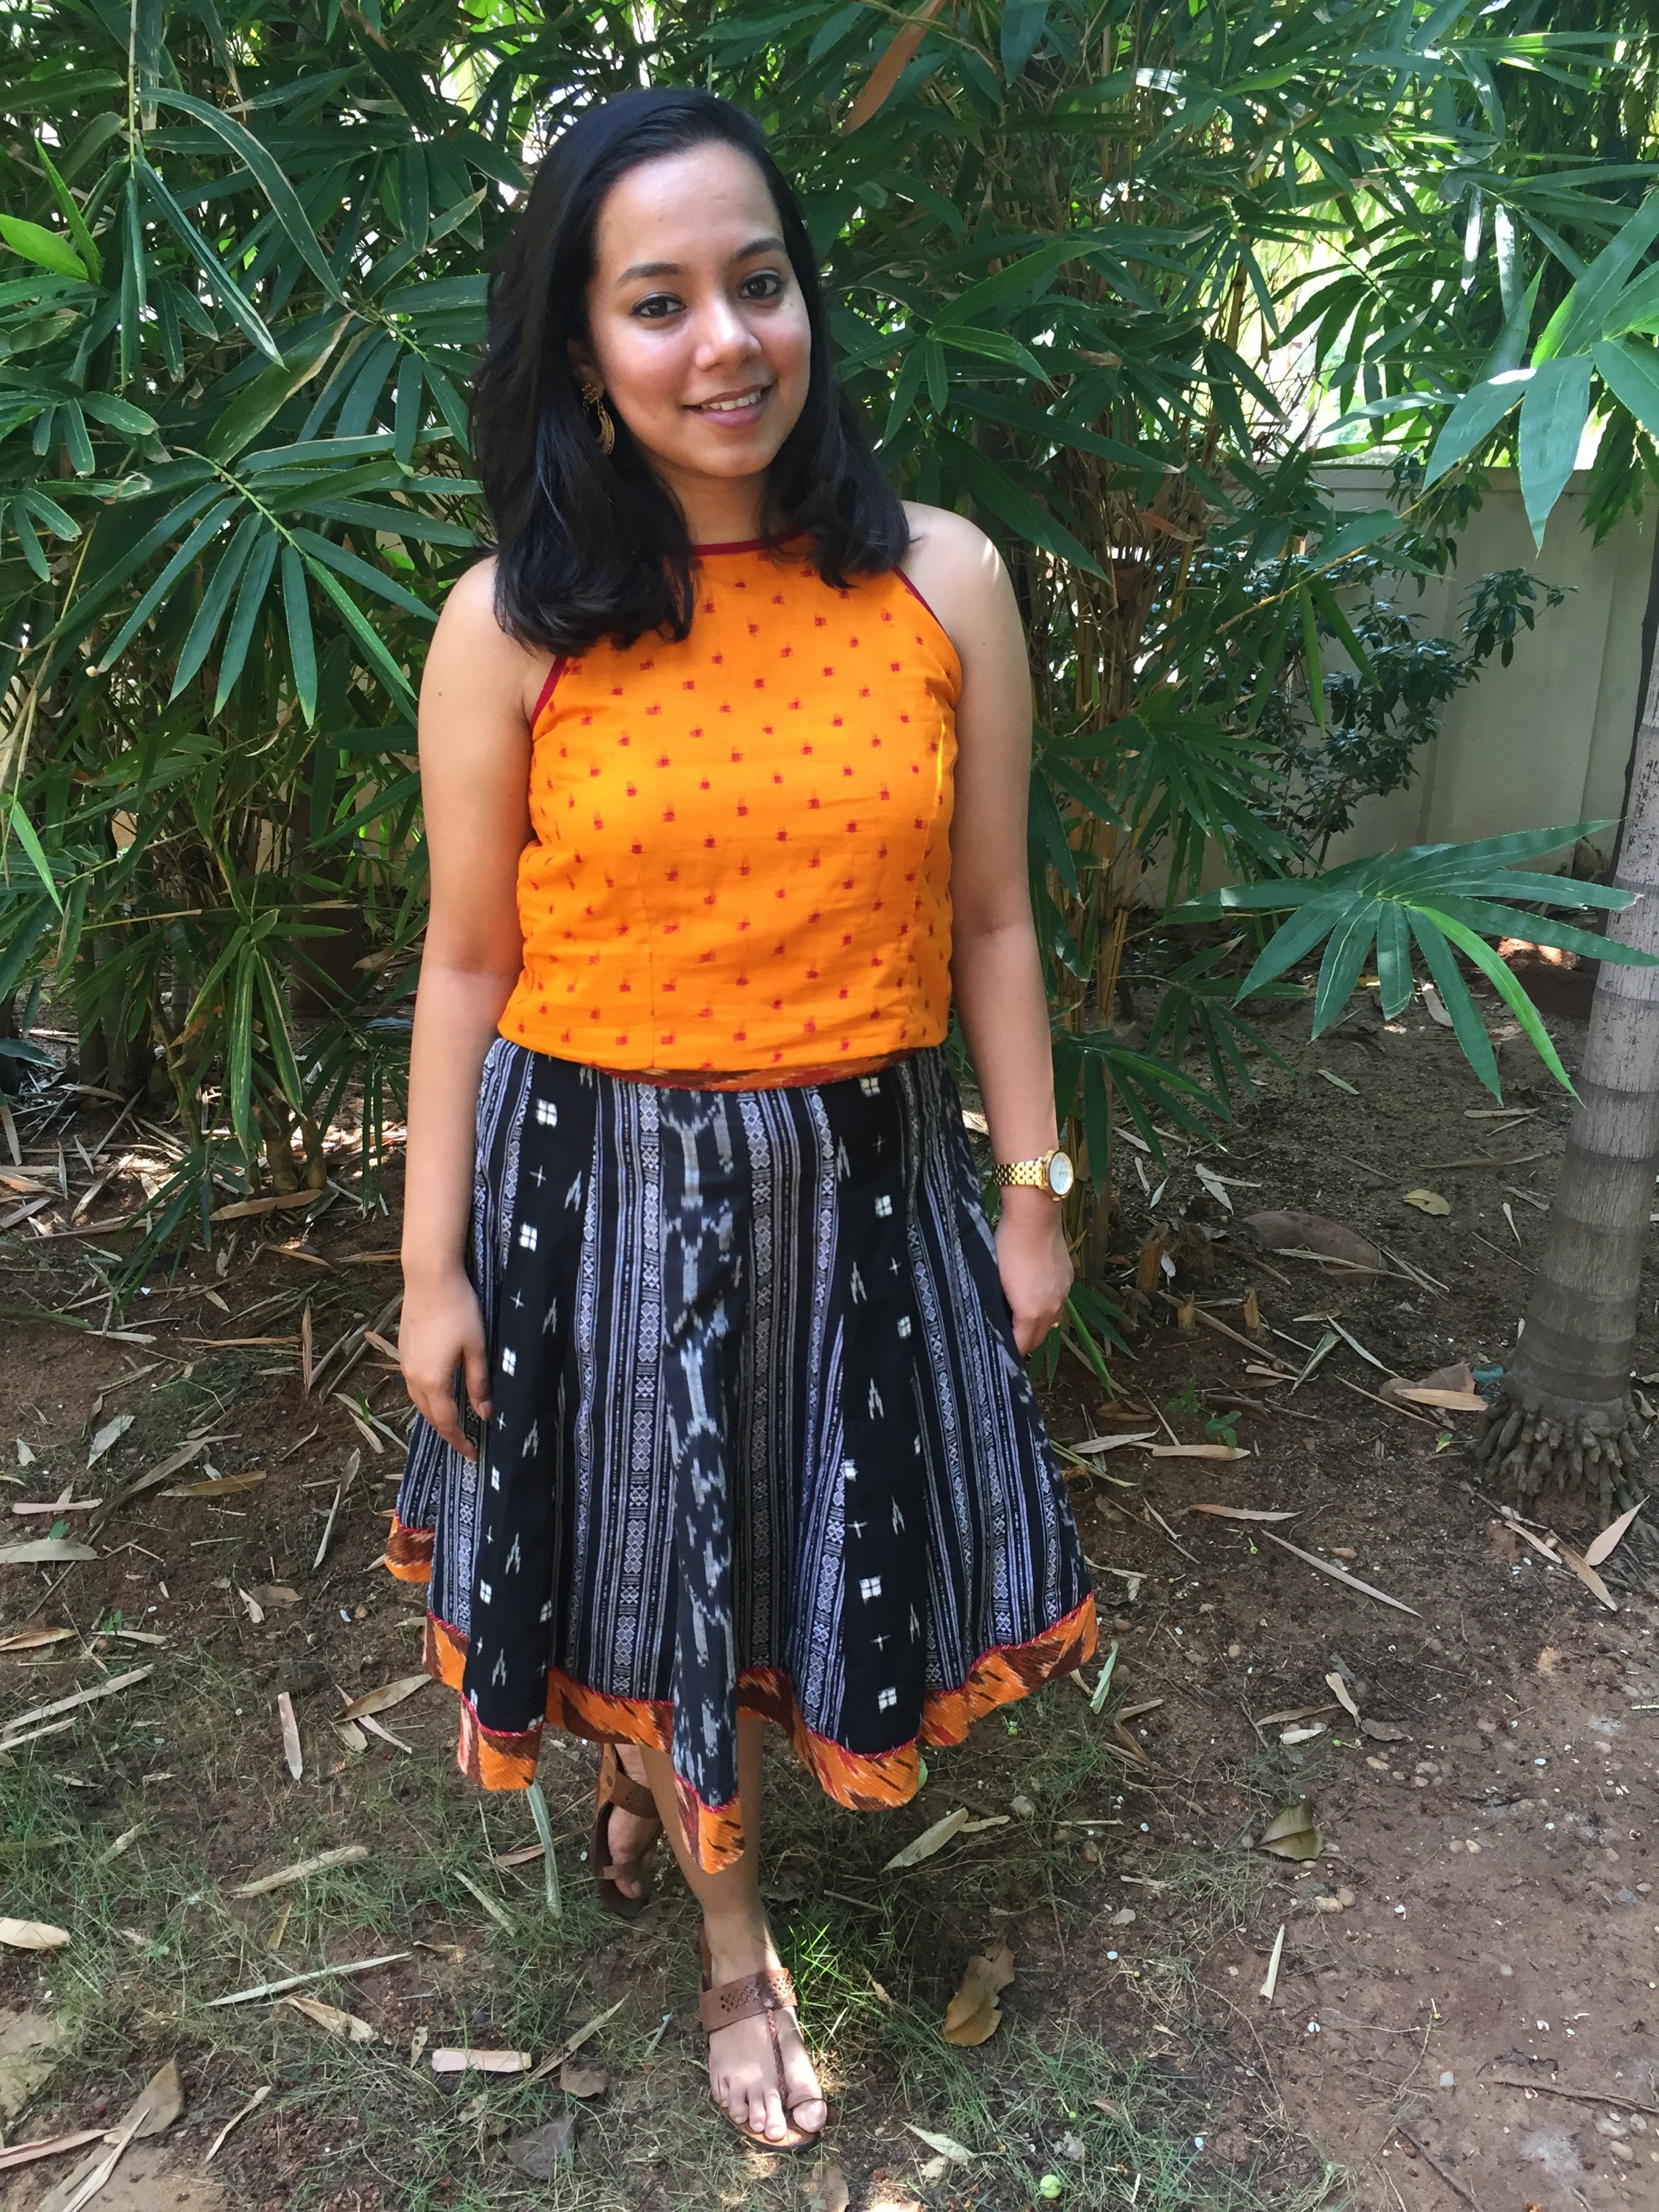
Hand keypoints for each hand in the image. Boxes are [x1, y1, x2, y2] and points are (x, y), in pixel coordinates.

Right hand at [400, 1268, 490, 1458]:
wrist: (430, 1277)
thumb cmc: (459, 1310)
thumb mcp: (476, 1348)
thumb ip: (479, 1384)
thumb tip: (484, 1414)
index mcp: (433, 1381)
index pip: (446, 1422)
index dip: (459, 1440)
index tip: (473, 1454)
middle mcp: (413, 1377)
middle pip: (429, 1415)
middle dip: (447, 1431)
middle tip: (466, 1442)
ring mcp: (405, 1364)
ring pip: (419, 1401)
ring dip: (435, 1415)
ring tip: (454, 1422)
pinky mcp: (403, 1351)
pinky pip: (414, 1385)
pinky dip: (427, 1397)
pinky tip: (439, 1393)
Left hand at [993, 1190, 1072, 1354]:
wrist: (1034, 1216)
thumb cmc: (1006, 1247)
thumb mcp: (993, 1280)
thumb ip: (996, 1308)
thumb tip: (993, 1322)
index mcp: (1032, 1313)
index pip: (1021, 1347)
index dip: (1007, 1352)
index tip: (995, 1352)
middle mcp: (1052, 1309)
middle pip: (1037, 1339)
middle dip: (1022, 1342)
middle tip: (1003, 1339)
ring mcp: (1063, 1293)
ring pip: (1049, 1321)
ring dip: (1034, 1325)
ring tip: (1015, 1318)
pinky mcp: (1068, 1279)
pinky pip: (1055, 1302)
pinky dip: (1043, 1306)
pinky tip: (1030, 1294)